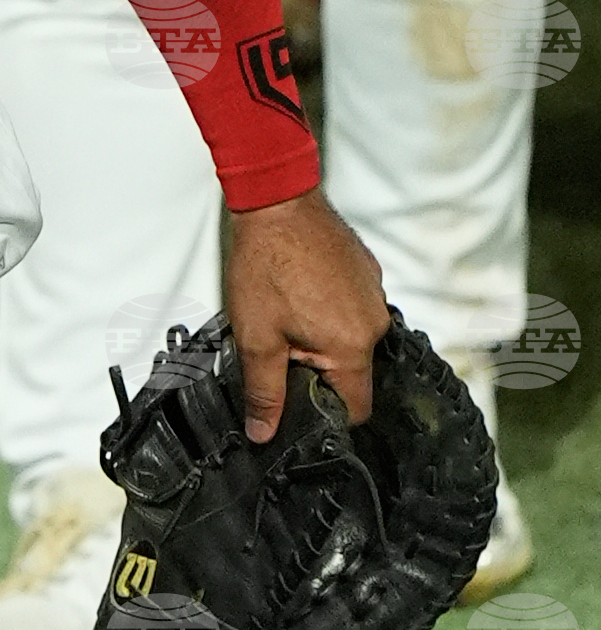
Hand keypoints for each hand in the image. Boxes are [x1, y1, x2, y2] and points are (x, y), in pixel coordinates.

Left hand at [222, 184, 388, 435]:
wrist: (274, 198)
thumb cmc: (265, 260)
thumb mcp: (256, 336)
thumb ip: (264, 391)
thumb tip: (264, 432)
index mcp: (352, 346)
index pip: (356, 407)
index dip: (326, 411)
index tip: (300, 400)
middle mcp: (373, 322)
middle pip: (353, 370)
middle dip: (320, 368)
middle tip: (284, 347)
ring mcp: (373, 292)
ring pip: (352, 336)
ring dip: (325, 335)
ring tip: (290, 311)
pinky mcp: (366, 270)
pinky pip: (353, 305)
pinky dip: (332, 306)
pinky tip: (302, 289)